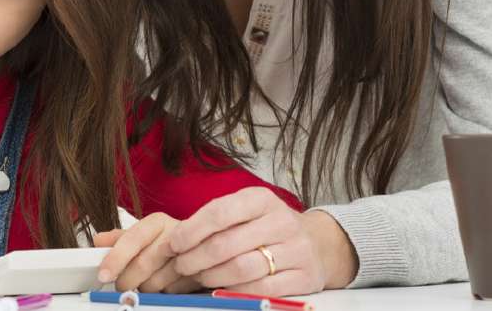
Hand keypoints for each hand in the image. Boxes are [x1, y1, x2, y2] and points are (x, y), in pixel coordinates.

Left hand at [94, 213, 201, 292]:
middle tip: (122, 284)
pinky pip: (174, 291)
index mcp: (158, 222)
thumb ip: (120, 238)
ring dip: (146, 287)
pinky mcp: (201, 273)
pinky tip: (165, 283)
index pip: (132, 239)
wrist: (201, 247)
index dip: (116, 258)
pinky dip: (164, 292)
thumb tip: (98, 241)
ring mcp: (191, 254)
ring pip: (157, 282)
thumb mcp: (142, 235)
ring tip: (147, 280)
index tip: (104, 274)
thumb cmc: (166, 241)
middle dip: (127, 279)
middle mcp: (175, 234)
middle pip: (143, 264)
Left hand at [169, 187, 356, 294]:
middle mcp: (282, 221)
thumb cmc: (268, 227)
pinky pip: (261, 288)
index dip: (191, 230)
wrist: (317, 243)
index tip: (173, 244)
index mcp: (262, 199)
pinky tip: (222, 288)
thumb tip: (174, 241)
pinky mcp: (305, 277)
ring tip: (199, 277)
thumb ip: (216, 221)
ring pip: (242, 269)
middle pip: (227, 244)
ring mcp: (297, 250)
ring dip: (212, 276)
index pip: (220, 212)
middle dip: (196, 258)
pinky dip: (235, 291)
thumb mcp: (247, 211)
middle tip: (181, 265)